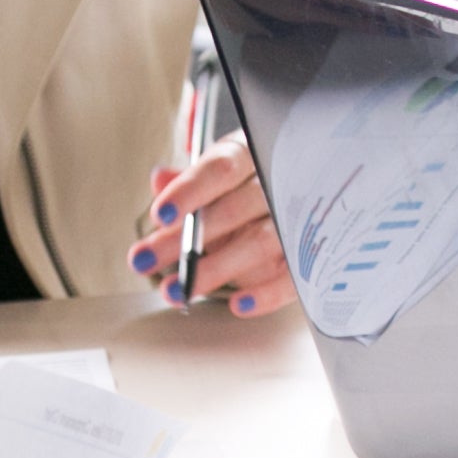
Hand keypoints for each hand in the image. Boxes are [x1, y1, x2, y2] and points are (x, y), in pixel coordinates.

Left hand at [125, 133, 291, 316]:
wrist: (309, 191)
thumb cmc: (254, 183)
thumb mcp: (224, 171)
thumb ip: (191, 179)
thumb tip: (160, 178)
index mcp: (254, 154)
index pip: (221, 169)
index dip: (189, 191)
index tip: (160, 214)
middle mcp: (280, 182)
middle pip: (233, 210)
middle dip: (184, 239)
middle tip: (145, 260)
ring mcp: (300, 218)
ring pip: (260, 243)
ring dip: (215, 270)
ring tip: (177, 290)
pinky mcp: (311, 253)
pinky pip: (293, 276)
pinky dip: (267, 293)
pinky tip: (238, 304)